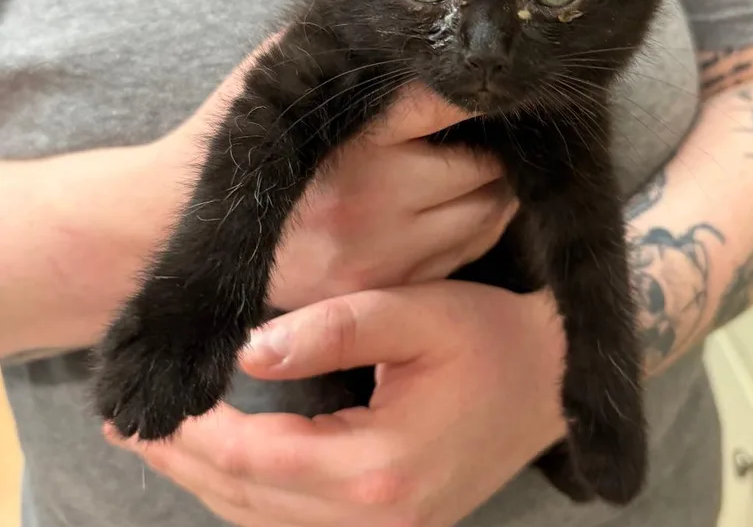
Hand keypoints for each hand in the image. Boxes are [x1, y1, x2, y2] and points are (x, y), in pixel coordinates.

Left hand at [109, 282, 565, 526]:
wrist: (551, 379)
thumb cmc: (489, 337)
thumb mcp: (415, 315)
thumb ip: (331, 329)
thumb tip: (248, 352)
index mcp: (381, 467)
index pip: (255, 459)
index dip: (193, 433)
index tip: (146, 404)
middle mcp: (380, 519)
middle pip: (251, 499)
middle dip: (186, 462)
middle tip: (133, 425)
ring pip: (268, 521)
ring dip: (213, 482)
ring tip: (168, 443)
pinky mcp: (397, 526)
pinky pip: (299, 525)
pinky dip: (253, 496)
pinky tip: (231, 466)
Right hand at [162, 35, 518, 309]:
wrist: (179, 218)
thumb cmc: (240, 130)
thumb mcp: (282, 75)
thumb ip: (344, 53)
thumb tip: (413, 27)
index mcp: (352, 141)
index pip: (443, 104)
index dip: (467, 91)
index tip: (474, 85)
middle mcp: (372, 203)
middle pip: (482, 167)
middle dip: (486, 143)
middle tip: (473, 130)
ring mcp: (379, 255)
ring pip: (486, 215)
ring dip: (490, 187)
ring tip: (464, 166)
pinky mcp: (380, 290)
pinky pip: (463, 255)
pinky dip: (471, 225)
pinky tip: (447, 206)